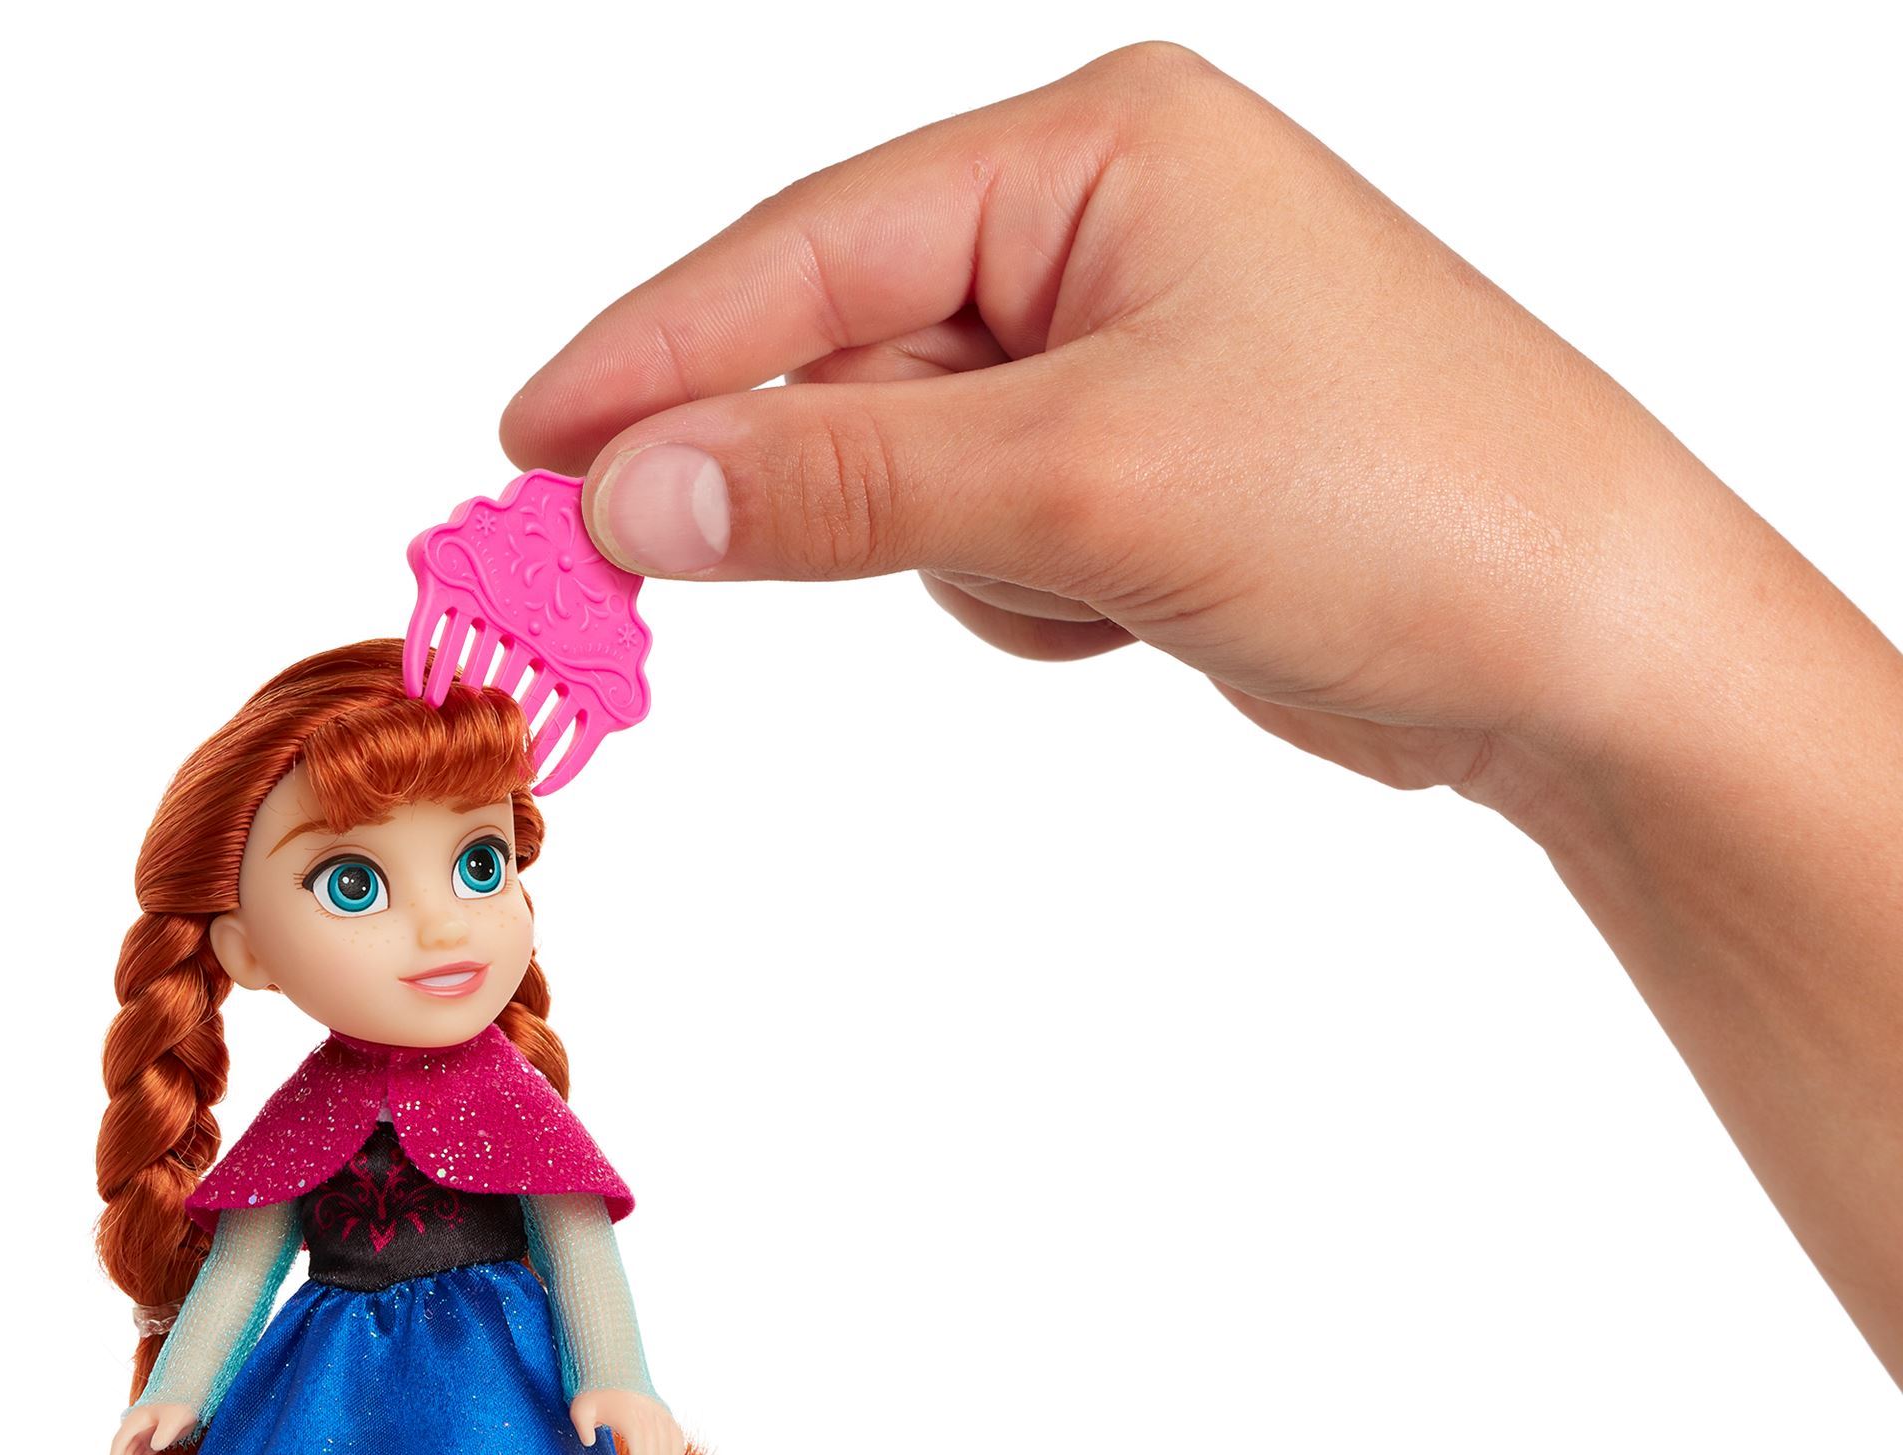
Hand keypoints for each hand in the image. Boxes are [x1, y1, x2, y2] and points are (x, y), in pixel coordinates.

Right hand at [108, 1402, 197, 1454]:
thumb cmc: (184, 1404)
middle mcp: (137, 1426)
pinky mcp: (151, 1440)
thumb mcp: (177, 1417)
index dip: (117, 1454)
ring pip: (130, 1453)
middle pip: (124, 1447)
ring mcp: (143, 1433)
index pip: (122, 1438)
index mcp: (138, 1418)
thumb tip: (154, 1447)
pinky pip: (138, 1454)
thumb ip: (165, 1432)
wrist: (194, 1397)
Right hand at [502, 39, 1747, 829]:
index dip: (655, 351)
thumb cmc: (1395, 502)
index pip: (810, 247)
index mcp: (1097, 153)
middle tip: (704, 564)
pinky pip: (993, 542)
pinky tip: (1135, 606)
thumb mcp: (1090, 479)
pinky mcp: (1144, 474)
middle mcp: (1105, 232)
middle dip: (825, 481)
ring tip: (1104, 581)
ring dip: (966, 558)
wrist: (1580, 648)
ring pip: (916, 474)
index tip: (527, 445)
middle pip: (854, 361)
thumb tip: (634, 490)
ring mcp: (1125, 360)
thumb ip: (843, 477)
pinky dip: (1026, 598)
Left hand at [569, 1389, 685, 1454]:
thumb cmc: (594, 1392)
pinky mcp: (661, 1408)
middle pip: (654, 1436)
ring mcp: (655, 1408)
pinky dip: (678, 1443)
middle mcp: (644, 1409)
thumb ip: (583, 1428)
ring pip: (667, 1433)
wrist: (612, 1367)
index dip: (640, 1450)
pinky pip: (673, 1427)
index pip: (637, 1433)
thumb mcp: (581, 1409)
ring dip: (668, 1451)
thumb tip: (589, 1443)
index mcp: (625, 1411)